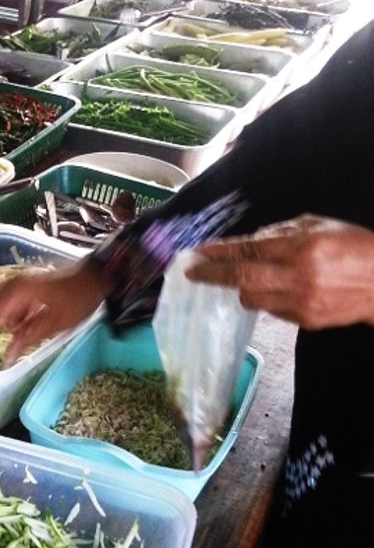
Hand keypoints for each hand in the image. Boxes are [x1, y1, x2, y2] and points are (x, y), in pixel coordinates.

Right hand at [0, 261, 104, 363]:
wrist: (95, 278)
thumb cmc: (77, 301)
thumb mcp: (54, 325)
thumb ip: (27, 339)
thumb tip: (7, 357)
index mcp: (18, 293)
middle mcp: (13, 284)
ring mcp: (18, 281)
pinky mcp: (24, 283)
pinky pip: (4, 296)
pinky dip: (3, 310)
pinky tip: (15, 324)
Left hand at [185, 216, 373, 329]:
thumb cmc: (354, 246)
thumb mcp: (318, 226)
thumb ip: (281, 233)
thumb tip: (249, 242)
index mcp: (301, 247)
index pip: (248, 249)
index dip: (219, 252)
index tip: (198, 252)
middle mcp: (298, 276)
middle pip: (241, 278)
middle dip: (212, 275)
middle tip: (193, 272)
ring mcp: (301, 303)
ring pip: (252, 299)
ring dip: (241, 288)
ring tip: (239, 278)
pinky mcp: (305, 321)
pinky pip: (272, 311)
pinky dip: (266, 299)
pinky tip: (275, 289)